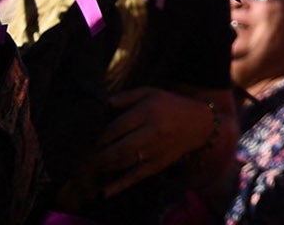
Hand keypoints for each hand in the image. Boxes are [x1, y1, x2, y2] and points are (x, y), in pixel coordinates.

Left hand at [91, 86, 216, 196]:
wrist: (199, 124)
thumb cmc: (170, 105)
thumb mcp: (151, 92)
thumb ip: (127, 96)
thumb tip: (104, 104)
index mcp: (148, 111)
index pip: (117, 127)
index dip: (100, 136)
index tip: (89, 140)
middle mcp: (152, 131)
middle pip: (119, 148)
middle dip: (98, 156)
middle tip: (85, 159)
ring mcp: (155, 150)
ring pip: (124, 163)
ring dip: (105, 167)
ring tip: (92, 167)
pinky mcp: (158, 164)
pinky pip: (136, 176)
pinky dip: (119, 185)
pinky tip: (105, 192)